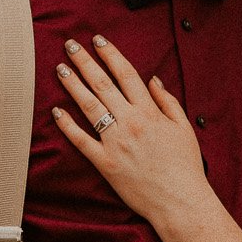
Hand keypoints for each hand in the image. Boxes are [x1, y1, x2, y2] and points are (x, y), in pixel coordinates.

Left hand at [52, 35, 210, 227]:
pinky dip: (67, 125)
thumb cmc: (185, 166)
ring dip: (72, 85)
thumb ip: (167, 101)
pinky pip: (81, 141)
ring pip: (88, 107)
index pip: (126, 74)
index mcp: (149, 112)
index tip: (98, 40)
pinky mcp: (105, 163)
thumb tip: (153, 79)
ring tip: (60, 69)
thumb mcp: (183, 128)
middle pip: (102, 84)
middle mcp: (130, 122)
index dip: (110, 54)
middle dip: (84, 61)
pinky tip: (56, 111)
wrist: (180, 201)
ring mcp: (115, 142)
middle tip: (70, 45)